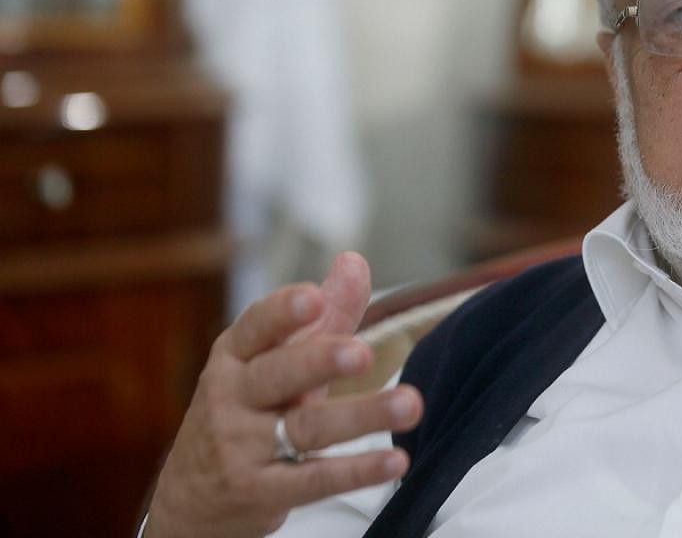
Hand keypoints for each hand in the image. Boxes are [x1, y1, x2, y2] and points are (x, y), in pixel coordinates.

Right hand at [145, 253, 423, 537]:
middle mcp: (233, 399)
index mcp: (236, 357)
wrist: (193, 499)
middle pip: (278, 375)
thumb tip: (354, 260)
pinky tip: (395, 461)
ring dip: (361, 415)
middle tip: (360, 352)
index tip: (313, 297)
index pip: (255, 328)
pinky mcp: (261, 492)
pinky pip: (313, 480)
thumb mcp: (275, 362)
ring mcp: (243, 448)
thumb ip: (323, 316)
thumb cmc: (247, 413)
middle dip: (318, 361)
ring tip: (410, 404)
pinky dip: (355, 470)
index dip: (283, 312)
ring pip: (306, 428)